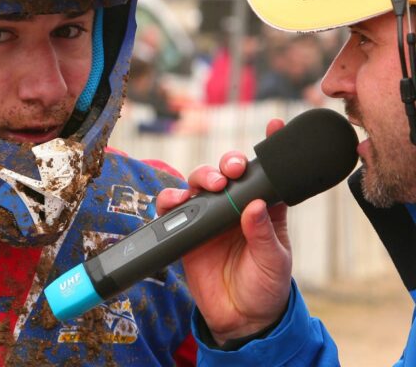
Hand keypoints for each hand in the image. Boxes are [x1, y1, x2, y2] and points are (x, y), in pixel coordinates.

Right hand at [156, 119, 291, 345]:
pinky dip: (171, 200)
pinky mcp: (187, 231)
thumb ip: (263, 234)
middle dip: (228, 163)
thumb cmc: (266, 286)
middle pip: (227, 172)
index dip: (269, 148)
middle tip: (232, 170)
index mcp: (261, 208)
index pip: (266, 173)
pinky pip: (173, 209)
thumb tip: (253, 206)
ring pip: (200, 183)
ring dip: (202, 176)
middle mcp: (233, 206)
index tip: (274, 126)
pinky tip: (176, 199)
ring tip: (211, 185)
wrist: (241, 319)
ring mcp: (209, 217)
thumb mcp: (274, 261)